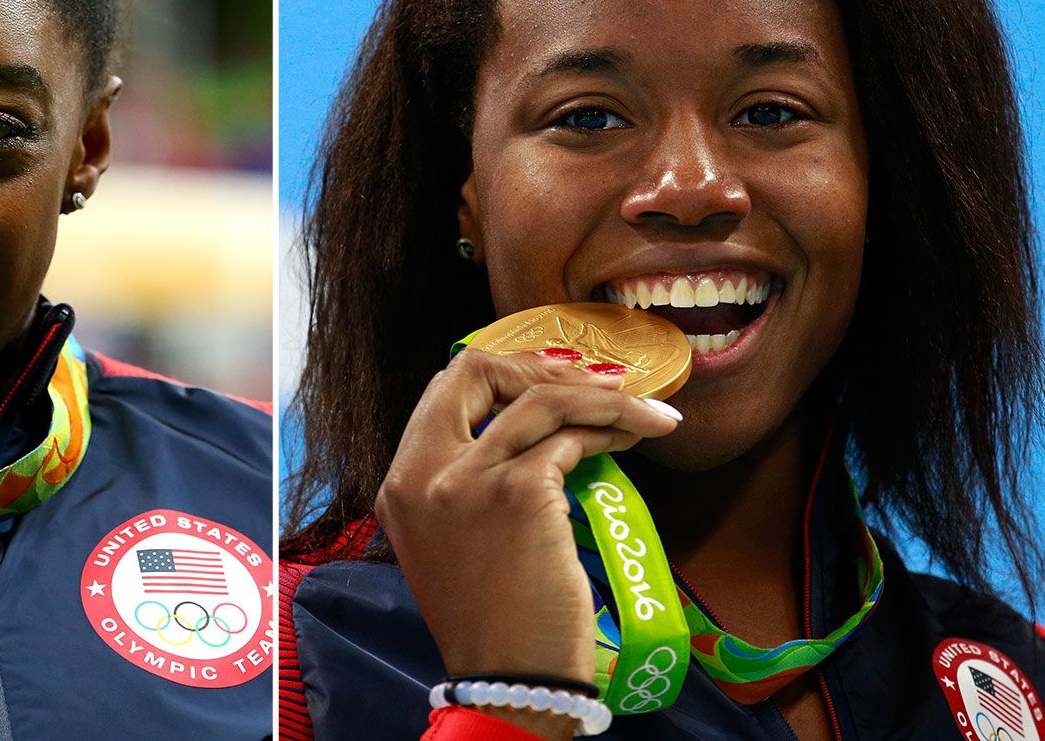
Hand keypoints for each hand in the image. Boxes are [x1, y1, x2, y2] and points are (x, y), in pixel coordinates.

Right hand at [374, 351, 679, 732]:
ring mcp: (466, 480)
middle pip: (474, 370)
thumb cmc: (494, 620)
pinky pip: (571, 437)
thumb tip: (535, 431)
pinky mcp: (517, 493)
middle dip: (540, 364)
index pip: (442, 391)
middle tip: (595, 383)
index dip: (501, 374)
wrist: (511, 679)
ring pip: (540, 398)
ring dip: (603, 398)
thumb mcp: (454, 542)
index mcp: (400, 484)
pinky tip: (634, 440)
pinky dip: (609, 430)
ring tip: (644, 414)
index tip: (548, 382)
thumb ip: (468, 483)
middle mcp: (422, 474)